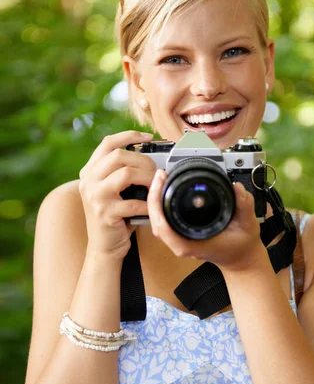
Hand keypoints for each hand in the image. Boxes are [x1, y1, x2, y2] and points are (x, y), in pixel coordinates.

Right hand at [78, 131, 154, 258]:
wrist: (104, 247)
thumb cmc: (115, 217)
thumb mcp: (113, 190)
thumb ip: (121, 172)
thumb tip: (151, 155)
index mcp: (89, 171)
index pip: (108, 143)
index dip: (129, 135)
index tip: (149, 137)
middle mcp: (88, 181)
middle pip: (119, 155)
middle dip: (144, 160)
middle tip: (156, 171)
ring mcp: (95, 197)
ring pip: (126, 173)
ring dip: (148, 178)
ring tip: (156, 186)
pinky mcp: (104, 213)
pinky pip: (134, 202)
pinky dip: (148, 204)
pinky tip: (153, 207)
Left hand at [147, 169, 266, 271]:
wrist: (241, 258)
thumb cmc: (241, 246)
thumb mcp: (248, 225)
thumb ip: (245, 206)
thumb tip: (237, 188)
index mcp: (194, 245)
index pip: (166, 230)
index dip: (158, 208)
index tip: (161, 187)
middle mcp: (183, 244)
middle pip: (157, 223)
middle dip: (154, 198)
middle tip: (161, 176)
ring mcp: (180, 240)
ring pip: (158, 222)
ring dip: (155, 201)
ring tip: (161, 180)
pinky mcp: (181, 234)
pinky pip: (164, 221)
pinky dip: (161, 205)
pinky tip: (165, 191)